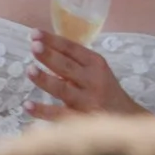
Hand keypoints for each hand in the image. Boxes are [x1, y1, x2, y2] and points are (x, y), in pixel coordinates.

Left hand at [26, 31, 147, 119]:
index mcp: (96, 64)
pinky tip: (28, 105)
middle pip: (68, 67)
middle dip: (50, 56)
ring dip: (45, 80)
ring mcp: (87, 102)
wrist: (127, 120)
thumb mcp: (97, 71)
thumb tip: (44, 51)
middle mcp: (93, 81)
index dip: (53, 41)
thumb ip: (75, 62)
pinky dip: (43, 111)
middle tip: (34, 47)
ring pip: (63, 90)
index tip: (34, 34)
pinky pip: (59, 115)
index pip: (72, 49)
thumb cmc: (106, 91)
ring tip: (30, 70)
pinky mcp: (81, 121)